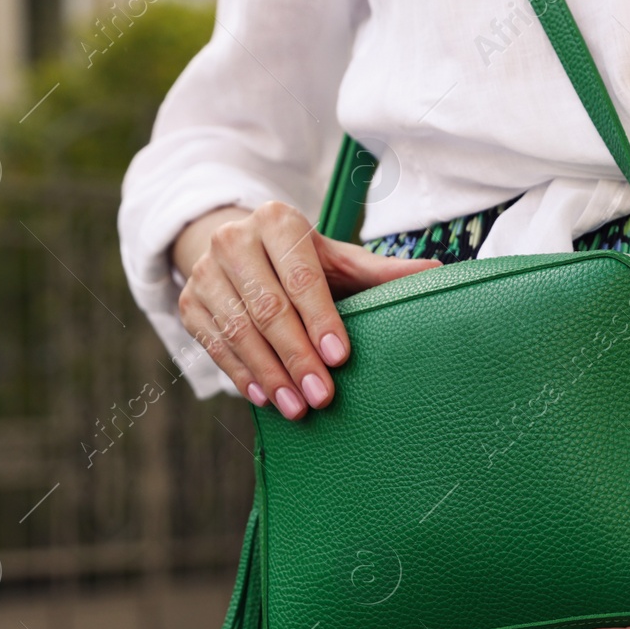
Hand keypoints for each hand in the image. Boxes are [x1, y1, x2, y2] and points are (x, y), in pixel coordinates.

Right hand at [172, 201, 439, 417]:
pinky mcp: (189, 301)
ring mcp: (206, 272)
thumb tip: (439, 273)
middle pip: (268, 308)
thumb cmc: (300, 258)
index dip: (321, 319)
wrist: (237, 247)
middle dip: (296, 356)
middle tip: (321, 396)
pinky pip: (214, 343)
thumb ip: (380, 272)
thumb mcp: (338, 259)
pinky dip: (240, 374)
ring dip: (268, 373)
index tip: (340, 357)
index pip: (301, 277)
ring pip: (238, 329)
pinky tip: (264, 398)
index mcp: (277, 221)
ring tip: (296, 407)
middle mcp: (235, 240)